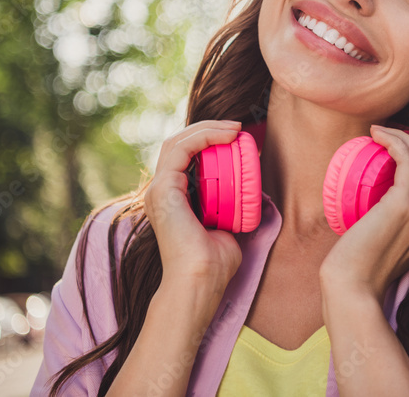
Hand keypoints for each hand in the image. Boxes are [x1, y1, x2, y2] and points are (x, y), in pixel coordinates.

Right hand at [144, 120, 244, 295]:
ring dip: (207, 129)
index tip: (237, 137)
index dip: (207, 140)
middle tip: (238, 127)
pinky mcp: (163, 190)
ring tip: (235, 128)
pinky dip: (203, 137)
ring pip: (177, 142)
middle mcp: (161, 191)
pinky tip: (226, 136)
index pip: (183, 156)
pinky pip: (181, 150)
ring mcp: (159, 190)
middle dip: (208, 129)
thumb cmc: (214, 263)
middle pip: (179, 144)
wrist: (200, 281)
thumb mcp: (226, 224)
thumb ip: (230, 208)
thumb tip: (250, 195)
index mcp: (173, 197)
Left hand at [319, 125, 408, 303]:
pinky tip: (377, 135)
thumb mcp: (386, 246)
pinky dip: (394, 140)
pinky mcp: (403, 204)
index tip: (395, 148)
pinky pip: (407, 158)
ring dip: (402, 136)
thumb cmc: (359, 271)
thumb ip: (391, 228)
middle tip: (385, 135)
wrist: (353, 290)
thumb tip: (375, 209)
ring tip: (379, 131)